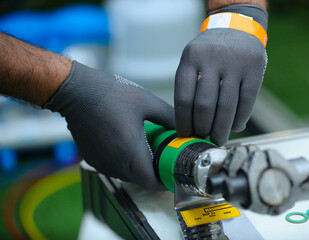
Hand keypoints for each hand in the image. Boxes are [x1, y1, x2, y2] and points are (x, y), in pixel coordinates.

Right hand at [45, 61, 173, 189]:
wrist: (76, 92)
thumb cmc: (111, 94)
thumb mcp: (147, 102)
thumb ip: (168, 116)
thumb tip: (184, 127)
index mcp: (130, 151)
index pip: (150, 182)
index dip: (164, 182)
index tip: (172, 175)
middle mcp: (114, 162)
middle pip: (140, 180)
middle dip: (154, 175)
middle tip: (164, 161)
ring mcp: (101, 162)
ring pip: (126, 176)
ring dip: (139, 170)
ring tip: (148, 152)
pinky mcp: (92, 158)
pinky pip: (113, 168)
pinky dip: (125, 164)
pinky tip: (129, 147)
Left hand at [175, 6, 267, 145]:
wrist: (237, 26)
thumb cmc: (210, 52)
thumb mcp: (193, 60)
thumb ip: (190, 87)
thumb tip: (190, 126)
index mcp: (190, 58)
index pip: (183, 98)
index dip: (184, 122)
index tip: (185, 135)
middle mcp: (212, 58)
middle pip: (205, 105)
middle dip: (202, 128)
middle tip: (203, 138)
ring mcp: (235, 62)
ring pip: (226, 106)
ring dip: (221, 128)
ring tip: (218, 139)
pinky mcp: (254, 68)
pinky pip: (247, 101)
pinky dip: (240, 119)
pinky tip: (235, 126)